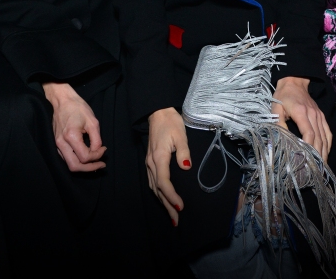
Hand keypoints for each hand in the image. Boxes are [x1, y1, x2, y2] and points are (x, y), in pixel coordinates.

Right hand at [42, 82, 105, 171]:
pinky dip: (77, 161)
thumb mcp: (93, 122)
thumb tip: (98, 151)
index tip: (104, 149)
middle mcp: (61, 143)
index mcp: (71, 136)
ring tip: (95, 162)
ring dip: (83, 166)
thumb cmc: (78, 108)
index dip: (97, 156)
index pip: (85, 157)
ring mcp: (57, 145)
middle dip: (90, 168)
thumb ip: (96, 139)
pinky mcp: (56, 144)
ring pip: (70, 165)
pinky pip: (66, 158)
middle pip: (75, 166)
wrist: (62, 101)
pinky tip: (86, 157)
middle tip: (101, 164)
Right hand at [147, 107, 190, 224]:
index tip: (180, 206)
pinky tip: (164, 199)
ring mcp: (149, 163)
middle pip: (158, 189)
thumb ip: (184, 152)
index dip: (171, 196)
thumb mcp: (181, 135)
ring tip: (171, 215)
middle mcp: (151, 163)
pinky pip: (153, 182)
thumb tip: (186, 167)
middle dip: (167, 206)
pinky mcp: (150, 162)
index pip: (164, 182)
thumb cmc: (171, 123)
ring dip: (162, 202)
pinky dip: (158, 193)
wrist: (158, 113)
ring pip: (154, 187)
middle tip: (176, 221)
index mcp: (159, 157)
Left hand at [271, 76, 330, 160]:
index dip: (309, 147)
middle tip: (316, 170)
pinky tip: (326, 153)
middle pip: (319, 138)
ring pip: (325, 137)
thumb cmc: (282, 97)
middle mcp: (313, 115)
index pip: (309, 133)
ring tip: (322, 166)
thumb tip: (280, 138)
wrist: (294, 82)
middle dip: (318, 154)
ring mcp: (319, 116)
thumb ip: (278, 123)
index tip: (307, 159)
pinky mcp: (322, 116)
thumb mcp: (275, 108)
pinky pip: (328, 132)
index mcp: (301, 113)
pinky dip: (328, 144)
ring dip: (324, 152)